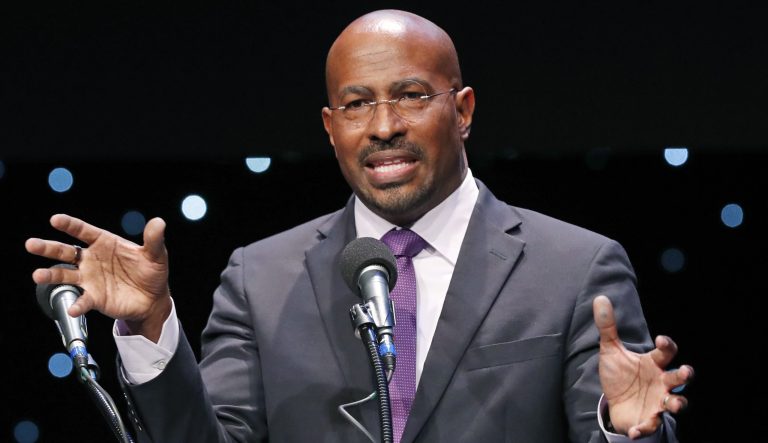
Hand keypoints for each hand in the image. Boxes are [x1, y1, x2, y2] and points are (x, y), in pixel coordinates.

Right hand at [26, 214, 171, 341]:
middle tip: (31, 244)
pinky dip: (77, 304)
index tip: (56, 219)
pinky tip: (73, 308)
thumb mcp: (156, 254)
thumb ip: (154, 239)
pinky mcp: (94, 297)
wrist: (153, 299)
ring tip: (38, 275)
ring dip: (50, 275)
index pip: (84, 231)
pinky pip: (82, 300)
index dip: (70, 225)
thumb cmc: (151, 272)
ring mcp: (90, 279)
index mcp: (105, 243)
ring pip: (65, 275)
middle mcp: (92, 259)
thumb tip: (159, 223)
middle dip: (48, 247)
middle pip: (66, 251)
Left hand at [593, 295, 692, 438]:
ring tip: (673, 404)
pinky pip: (651, 425)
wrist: (614, 403)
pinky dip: (644, 428)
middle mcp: (661, 382)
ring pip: (676, 403)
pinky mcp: (649, 419)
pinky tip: (634, 431)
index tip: (662, 340)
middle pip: (679, 378)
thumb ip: (607, 326)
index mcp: (653, 363)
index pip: (667, 352)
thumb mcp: (610, 350)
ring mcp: (658, 401)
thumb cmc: (619, 375)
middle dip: (684, 375)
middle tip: (685, 371)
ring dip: (677, 403)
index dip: (667, 345)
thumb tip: (600, 298)